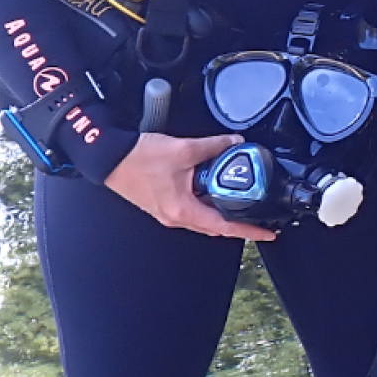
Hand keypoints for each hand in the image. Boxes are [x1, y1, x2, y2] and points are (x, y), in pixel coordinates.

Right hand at [104, 132, 276, 240]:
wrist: (108, 157)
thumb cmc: (137, 159)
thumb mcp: (183, 149)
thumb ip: (213, 146)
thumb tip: (235, 142)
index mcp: (183, 211)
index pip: (224, 227)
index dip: (249, 231)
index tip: (267, 234)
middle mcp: (175, 217)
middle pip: (215, 226)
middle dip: (239, 224)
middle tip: (260, 219)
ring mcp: (167, 212)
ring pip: (203, 217)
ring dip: (222, 212)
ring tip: (242, 203)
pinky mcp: (162, 203)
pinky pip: (192, 208)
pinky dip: (207, 203)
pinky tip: (213, 189)